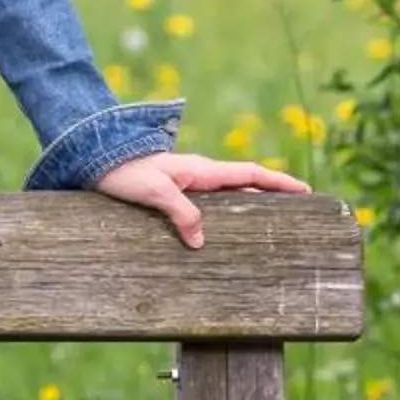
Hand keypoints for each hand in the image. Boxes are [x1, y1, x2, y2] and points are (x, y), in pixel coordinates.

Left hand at [93, 151, 312, 249]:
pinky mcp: (172, 193)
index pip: (250, 173)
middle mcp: (199, 175)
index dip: (278, 182)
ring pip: (227, 195)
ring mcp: (187, 184)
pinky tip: (223, 233)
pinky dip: (224, 214)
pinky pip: (208, 204)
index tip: (305, 191)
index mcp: (201, 170)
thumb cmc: (124, 172)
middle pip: (245, 185)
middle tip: (298, 213)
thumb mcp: (154, 192)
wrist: (94, 158)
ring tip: (269, 227)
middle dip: (272, 196)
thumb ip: (180, 213)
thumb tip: (201, 241)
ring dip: (250, 205)